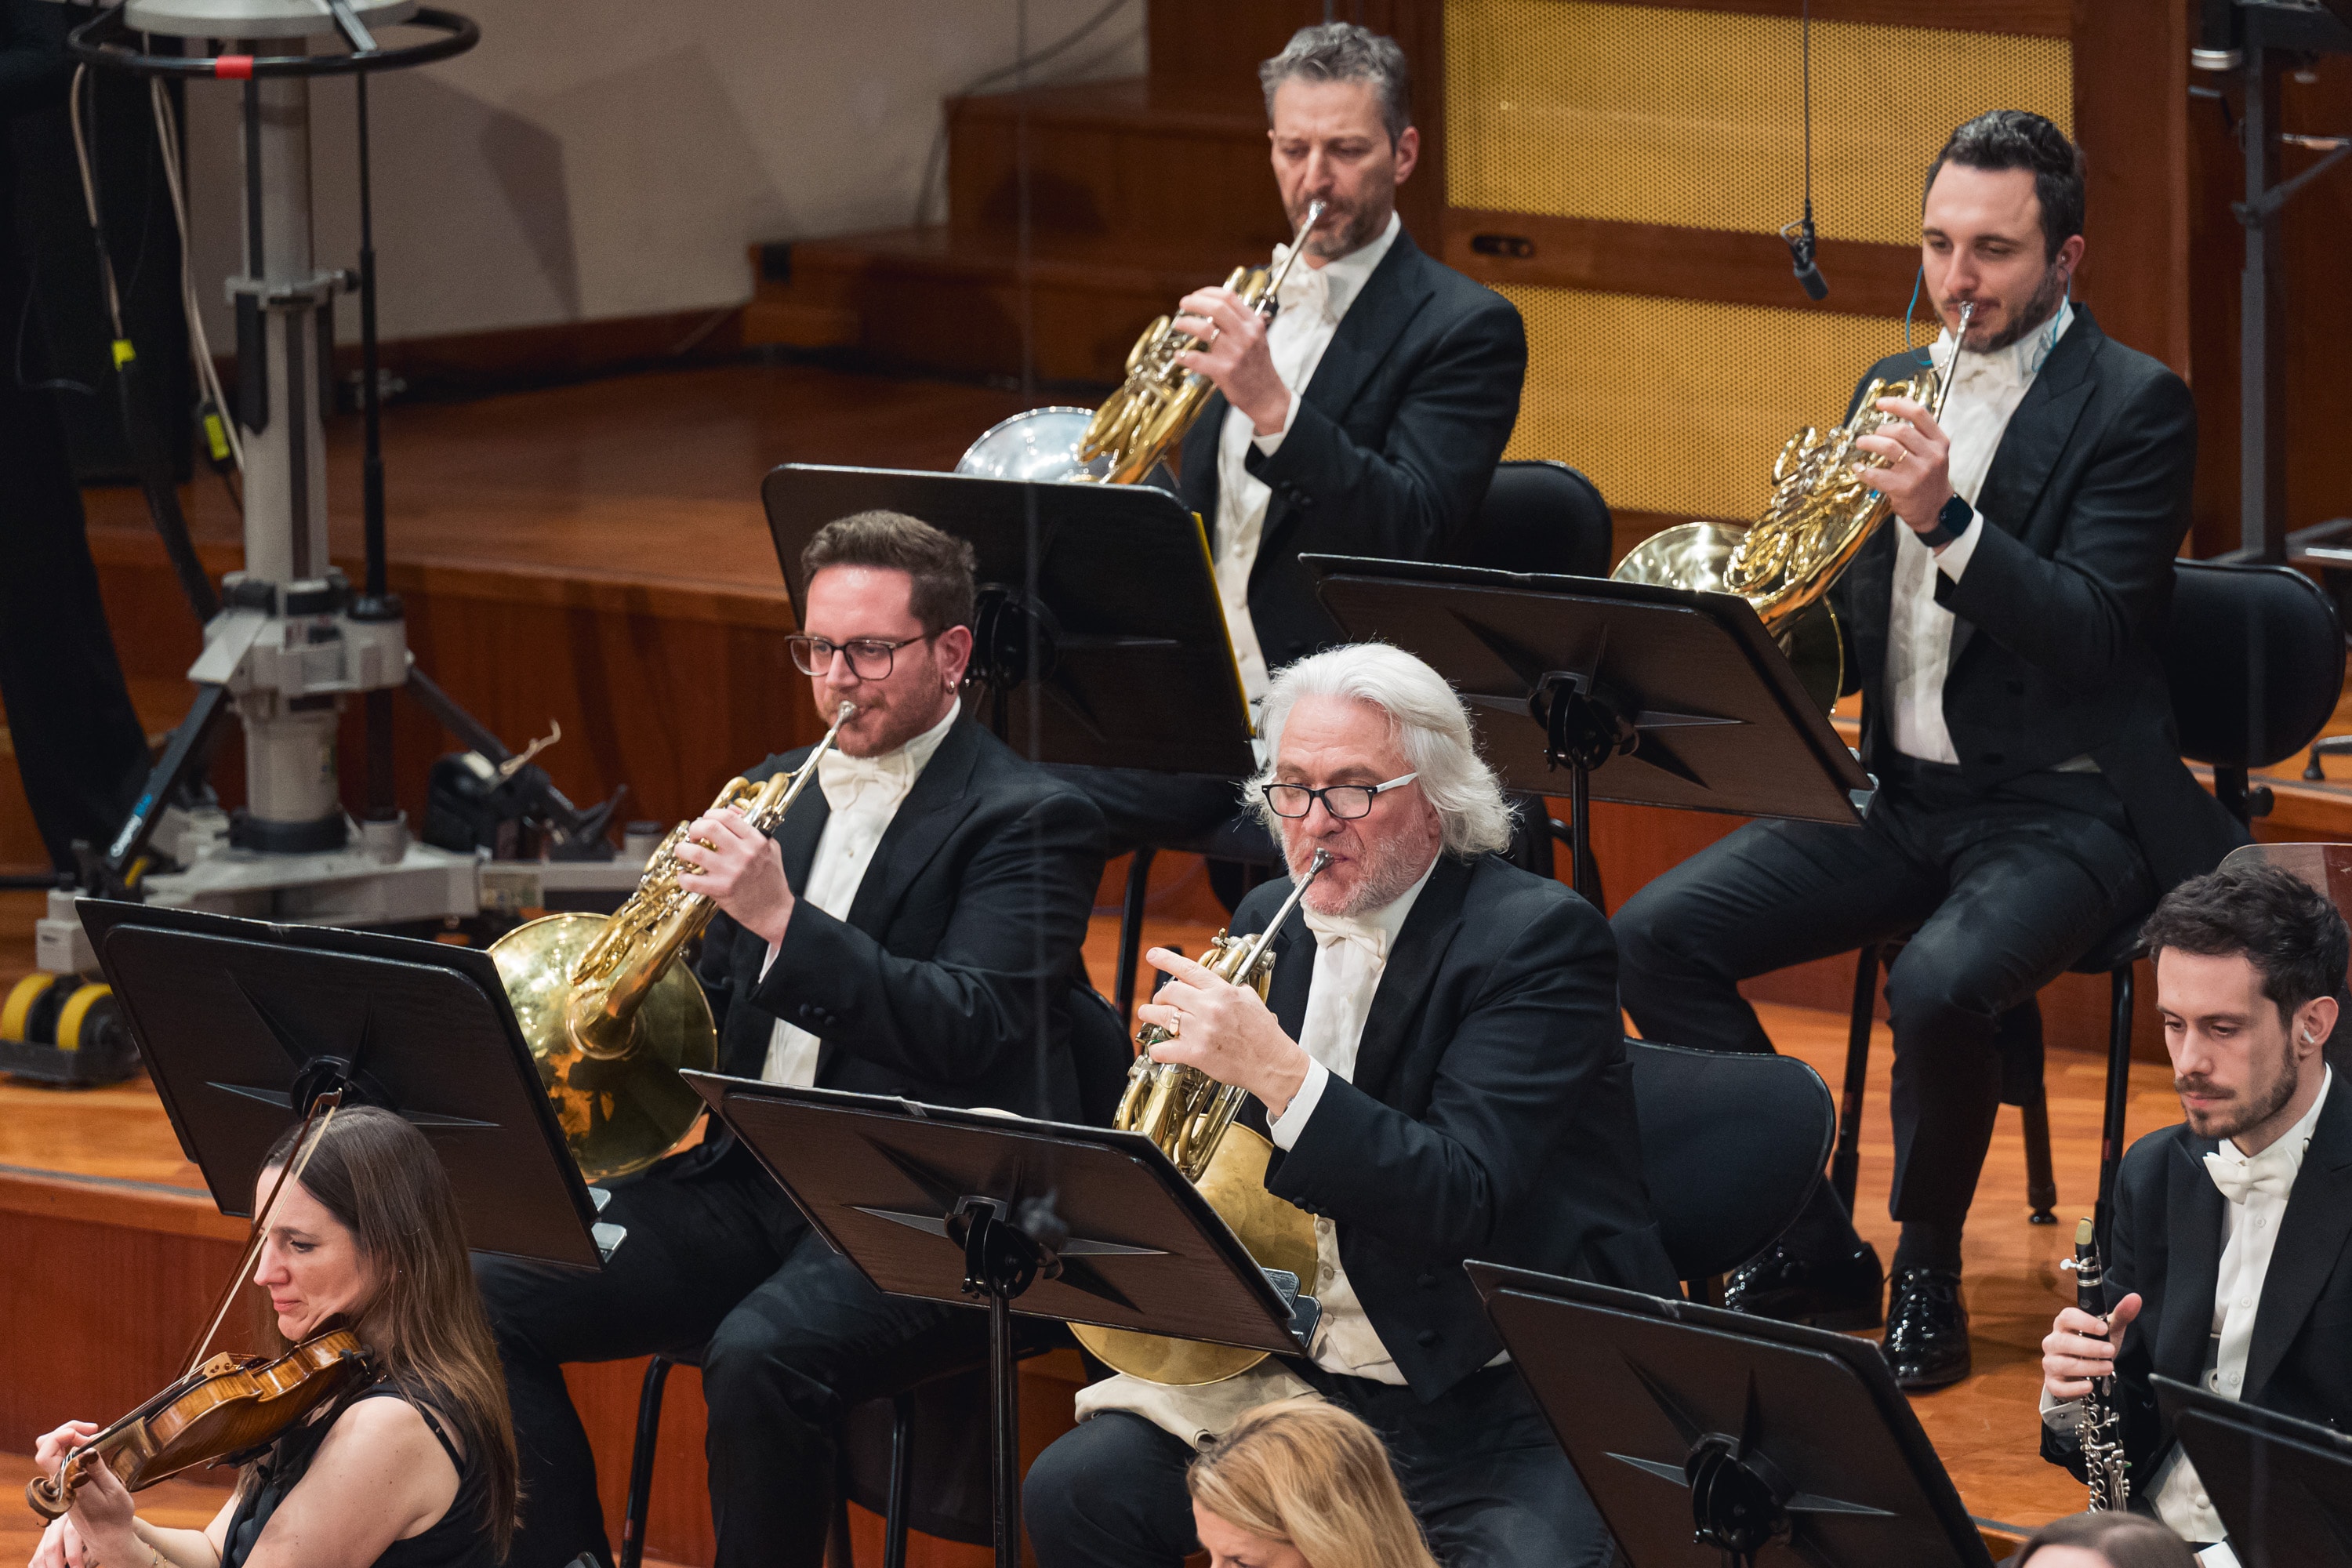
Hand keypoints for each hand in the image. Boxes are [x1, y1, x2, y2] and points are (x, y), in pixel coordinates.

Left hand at [26, 1421, 137, 1567]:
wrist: (107, 1538)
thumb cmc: (115, 1516)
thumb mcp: (114, 1490)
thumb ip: (97, 1469)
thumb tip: (86, 1447)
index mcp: (69, 1484)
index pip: (46, 1453)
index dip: (62, 1434)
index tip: (89, 1431)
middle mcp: (60, 1483)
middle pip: (45, 1447)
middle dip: (67, 1430)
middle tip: (93, 1430)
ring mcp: (60, 1484)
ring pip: (53, 1451)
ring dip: (71, 1438)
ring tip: (95, 1437)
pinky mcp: (65, 1485)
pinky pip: (62, 1459)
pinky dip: (75, 1448)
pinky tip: (93, 1449)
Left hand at [674, 808, 796, 946]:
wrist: (774, 910)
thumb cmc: (771, 879)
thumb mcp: (770, 847)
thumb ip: (751, 828)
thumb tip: (732, 810)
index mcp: (756, 841)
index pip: (727, 816)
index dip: (711, 814)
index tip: (706, 820)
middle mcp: (743, 854)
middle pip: (710, 828)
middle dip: (695, 827)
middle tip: (693, 834)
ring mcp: (730, 872)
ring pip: (695, 852)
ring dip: (682, 849)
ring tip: (683, 851)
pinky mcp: (721, 890)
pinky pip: (692, 881)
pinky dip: (683, 877)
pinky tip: (685, 875)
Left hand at [1135, 947, 1311, 1115]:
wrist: (1272, 1063)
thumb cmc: (1264, 1035)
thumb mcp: (1251, 1000)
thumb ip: (1230, 989)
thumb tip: (1216, 982)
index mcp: (1222, 992)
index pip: (1188, 969)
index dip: (1166, 959)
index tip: (1154, 955)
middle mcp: (1209, 1008)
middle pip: (1170, 991)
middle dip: (1160, 996)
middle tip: (1159, 1000)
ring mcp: (1201, 1030)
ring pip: (1162, 1016)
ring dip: (1150, 1014)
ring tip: (1148, 1015)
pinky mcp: (1195, 1053)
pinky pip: (1163, 1049)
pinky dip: (1156, 1049)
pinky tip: (1158, 1047)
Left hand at [1170, 286, 1289, 435]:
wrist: (1266, 396)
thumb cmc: (1258, 368)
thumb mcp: (1257, 338)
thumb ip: (1241, 322)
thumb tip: (1216, 307)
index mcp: (1253, 324)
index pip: (1229, 297)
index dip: (1208, 292)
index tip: (1196, 295)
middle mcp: (1245, 335)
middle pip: (1216, 308)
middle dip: (1194, 302)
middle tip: (1183, 304)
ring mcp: (1235, 353)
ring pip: (1205, 329)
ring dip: (1187, 323)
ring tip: (1179, 324)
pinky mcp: (1225, 371)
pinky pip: (1197, 359)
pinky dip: (1184, 356)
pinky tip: (1179, 355)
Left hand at [1851, 395, 1954, 536]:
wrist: (1936, 508)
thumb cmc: (1929, 477)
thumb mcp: (1933, 451)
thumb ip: (1920, 430)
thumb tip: (1902, 403)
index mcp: (1939, 441)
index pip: (1919, 414)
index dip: (1897, 405)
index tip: (1880, 403)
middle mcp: (1931, 455)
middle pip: (1901, 430)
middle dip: (1880, 430)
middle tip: (1871, 435)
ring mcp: (1918, 472)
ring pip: (1889, 447)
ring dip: (1869, 443)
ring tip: (1861, 443)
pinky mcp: (1904, 488)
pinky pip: (1876, 474)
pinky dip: (1862, 469)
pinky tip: (1857, 467)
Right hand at [2042, 1292, 2142, 1400]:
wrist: (2086, 1371)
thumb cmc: (2094, 1346)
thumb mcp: (2109, 1331)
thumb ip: (2121, 1314)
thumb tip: (2135, 1298)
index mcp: (2064, 1325)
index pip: (2066, 1317)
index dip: (2083, 1321)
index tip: (2103, 1328)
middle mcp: (2053, 1342)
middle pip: (2063, 1342)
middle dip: (2089, 1347)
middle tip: (2111, 1351)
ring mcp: (2050, 1362)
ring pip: (2062, 1364)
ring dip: (2087, 1367)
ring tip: (2108, 1368)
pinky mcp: (2053, 1382)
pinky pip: (2058, 1386)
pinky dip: (2074, 1387)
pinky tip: (2089, 1385)